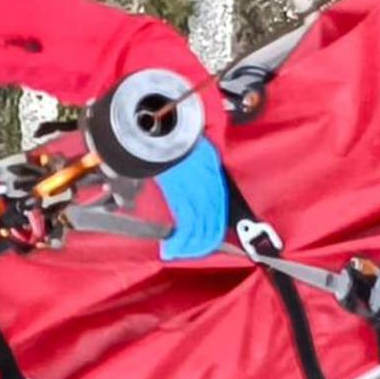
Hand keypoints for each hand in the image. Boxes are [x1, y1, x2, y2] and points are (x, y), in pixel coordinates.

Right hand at [155, 137, 228, 260]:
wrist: (160, 126)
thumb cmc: (171, 136)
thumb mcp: (190, 151)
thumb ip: (194, 168)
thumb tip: (187, 184)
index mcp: (211, 171)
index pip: (219, 208)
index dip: (214, 228)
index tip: (205, 240)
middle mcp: (208, 182)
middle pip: (212, 220)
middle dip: (203, 242)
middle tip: (190, 251)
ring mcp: (195, 187)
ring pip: (201, 225)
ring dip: (190, 245)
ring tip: (178, 252)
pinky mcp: (181, 191)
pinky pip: (187, 223)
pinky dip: (180, 241)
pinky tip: (172, 248)